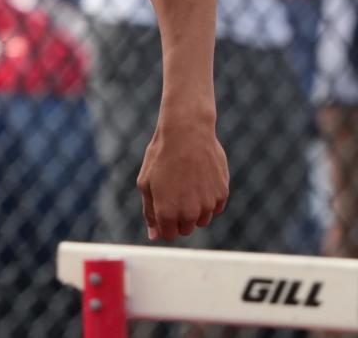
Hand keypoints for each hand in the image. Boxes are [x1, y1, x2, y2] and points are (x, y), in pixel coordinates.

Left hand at [137, 118, 228, 241]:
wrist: (186, 132)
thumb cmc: (161, 156)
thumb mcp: (146, 182)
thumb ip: (150, 212)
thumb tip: (154, 236)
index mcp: (168, 212)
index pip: (168, 234)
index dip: (164, 221)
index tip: (163, 204)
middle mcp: (190, 213)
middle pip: (185, 229)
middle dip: (179, 216)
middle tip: (173, 190)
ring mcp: (208, 205)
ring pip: (202, 219)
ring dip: (194, 208)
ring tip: (186, 182)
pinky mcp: (222, 194)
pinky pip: (215, 207)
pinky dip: (208, 198)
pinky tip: (199, 178)